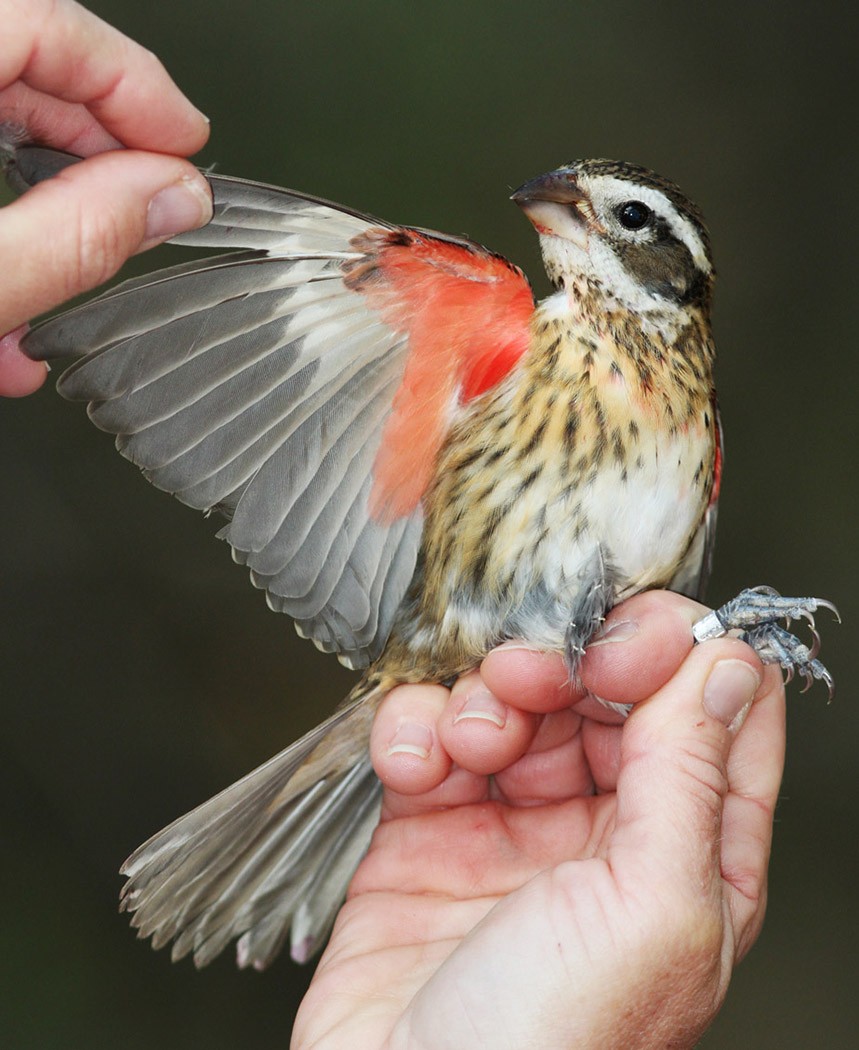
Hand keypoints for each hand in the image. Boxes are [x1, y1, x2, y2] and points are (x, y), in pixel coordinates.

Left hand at [0, 0, 211, 394]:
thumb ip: (76, 236)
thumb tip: (170, 197)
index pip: (46, 23)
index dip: (133, 80)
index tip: (183, 141)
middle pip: (21, 67)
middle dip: (100, 151)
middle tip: (154, 205)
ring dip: (47, 216)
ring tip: (74, 287)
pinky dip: (0, 244)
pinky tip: (8, 324)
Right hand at [294, 591, 783, 1049]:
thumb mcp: (650, 910)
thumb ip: (690, 775)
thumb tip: (727, 663)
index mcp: (692, 851)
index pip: (716, 708)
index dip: (676, 655)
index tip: (625, 645)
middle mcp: (606, 829)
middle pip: (604, 689)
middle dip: (565, 664)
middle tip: (531, 674)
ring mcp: (513, 824)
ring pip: (513, 699)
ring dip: (484, 695)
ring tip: (467, 741)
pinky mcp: (429, 824)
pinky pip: (429, 735)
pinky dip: (414, 729)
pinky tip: (413, 766)